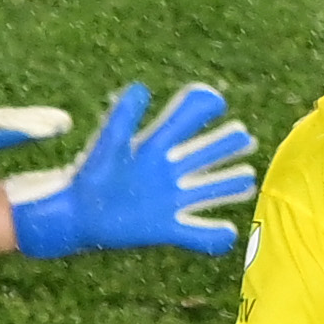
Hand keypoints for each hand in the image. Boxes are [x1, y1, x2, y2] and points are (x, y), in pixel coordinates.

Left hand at [7, 82, 257, 257]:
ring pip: (206, 189)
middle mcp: (166, 171)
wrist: (74, 214)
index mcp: (153, 146)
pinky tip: (229, 233)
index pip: (184, 121)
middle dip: (224, 145)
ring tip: (248, 177)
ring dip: (228, 184)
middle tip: (243, 135)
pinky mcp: (164, 228)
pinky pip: (195, 233)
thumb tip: (140, 88)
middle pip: (202, 153)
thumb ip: (123, 118)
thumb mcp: (108, 144)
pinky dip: (213, 235)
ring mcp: (168, 200)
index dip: (202, 108)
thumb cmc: (89, 176)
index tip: (217, 100)